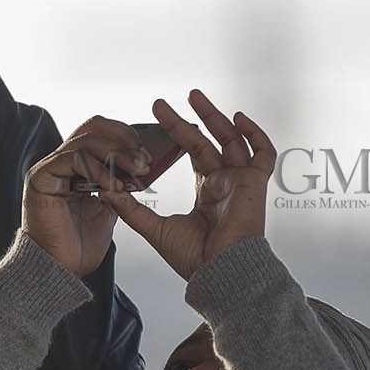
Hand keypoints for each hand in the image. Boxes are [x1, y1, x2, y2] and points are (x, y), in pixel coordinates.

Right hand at [20, 117, 147, 277]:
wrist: (60, 271)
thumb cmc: (79, 246)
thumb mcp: (109, 209)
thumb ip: (119, 186)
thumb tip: (141, 167)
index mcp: (76, 167)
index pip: (101, 132)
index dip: (126, 136)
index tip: (149, 155)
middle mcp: (61, 162)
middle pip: (93, 126)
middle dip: (123, 138)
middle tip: (143, 160)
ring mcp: (50, 168)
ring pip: (86, 139)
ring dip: (116, 154)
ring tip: (136, 171)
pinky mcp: (41, 177)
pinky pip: (73, 159)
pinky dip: (98, 170)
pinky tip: (114, 186)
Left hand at [99, 91, 274, 280]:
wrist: (219, 272)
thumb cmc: (193, 258)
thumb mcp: (154, 228)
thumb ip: (131, 209)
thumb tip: (105, 191)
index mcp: (206, 191)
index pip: (193, 153)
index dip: (177, 134)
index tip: (157, 118)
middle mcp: (224, 182)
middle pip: (208, 140)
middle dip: (188, 118)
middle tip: (164, 103)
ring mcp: (241, 181)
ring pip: (232, 139)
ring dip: (215, 116)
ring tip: (193, 97)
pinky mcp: (256, 184)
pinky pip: (264, 153)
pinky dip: (255, 134)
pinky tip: (238, 118)